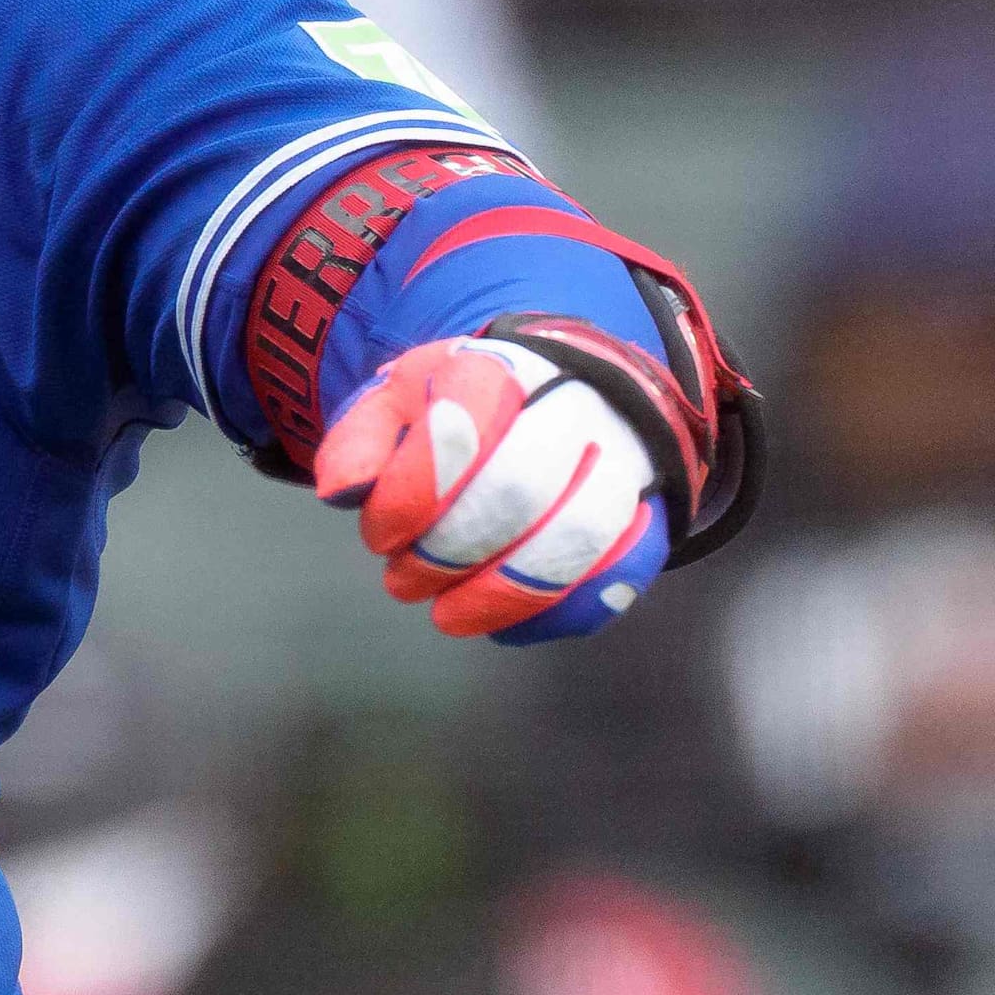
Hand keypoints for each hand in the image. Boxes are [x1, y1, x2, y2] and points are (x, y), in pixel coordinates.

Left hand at [316, 334, 666, 643]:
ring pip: (581, 533)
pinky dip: (563, 613)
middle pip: (523, 486)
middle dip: (451, 550)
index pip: (462, 427)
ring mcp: (624, 459)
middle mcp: (575, 406)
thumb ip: (360, 441)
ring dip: (504, 592)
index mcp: (501, 368)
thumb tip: (346, 490)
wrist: (559, 396)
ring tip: (447, 614)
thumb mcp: (397, 404)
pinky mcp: (649, 515)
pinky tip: (505, 626)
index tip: (381, 537)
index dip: (414, 494)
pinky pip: (625, 572)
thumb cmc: (463, 409)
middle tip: (404, 581)